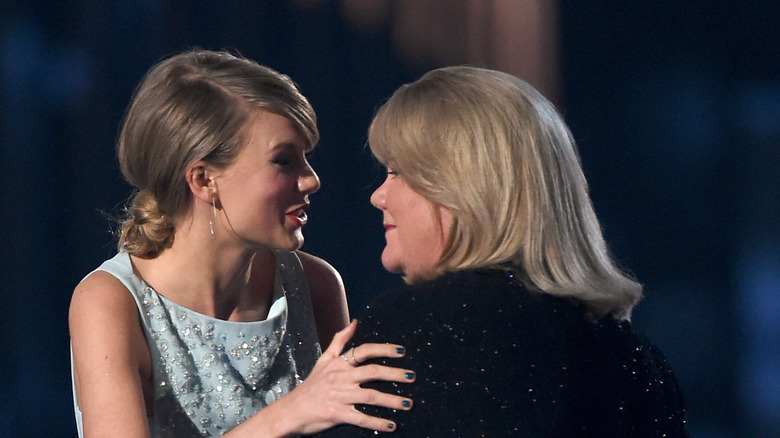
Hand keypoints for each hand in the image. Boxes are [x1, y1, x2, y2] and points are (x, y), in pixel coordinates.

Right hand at [284, 320, 414, 434]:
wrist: (292, 410)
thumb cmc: (311, 385)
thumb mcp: (324, 360)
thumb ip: (340, 341)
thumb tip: (355, 322)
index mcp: (340, 364)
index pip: (364, 351)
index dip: (384, 349)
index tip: (402, 351)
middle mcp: (342, 378)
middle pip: (373, 372)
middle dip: (395, 374)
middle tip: (412, 376)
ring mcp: (340, 396)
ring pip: (371, 396)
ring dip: (392, 400)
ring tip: (408, 403)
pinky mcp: (338, 414)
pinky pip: (362, 418)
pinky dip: (377, 423)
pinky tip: (392, 425)